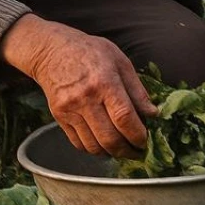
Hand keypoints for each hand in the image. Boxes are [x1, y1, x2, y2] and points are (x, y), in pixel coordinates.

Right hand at [0, 14, 157, 158]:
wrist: (52, 51)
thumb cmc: (90, 52)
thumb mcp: (120, 61)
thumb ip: (137, 90)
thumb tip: (153, 113)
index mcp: (105, 82)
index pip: (124, 117)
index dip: (138, 135)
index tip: (145, 141)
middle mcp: (85, 98)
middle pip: (109, 138)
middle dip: (127, 151)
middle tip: (137, 152)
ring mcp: (70, 110)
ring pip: (94, 145)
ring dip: (111, 153)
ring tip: (122, 149)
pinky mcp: (59, 117)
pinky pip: (78, 143)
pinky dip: (94, 149)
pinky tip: (104, 144)